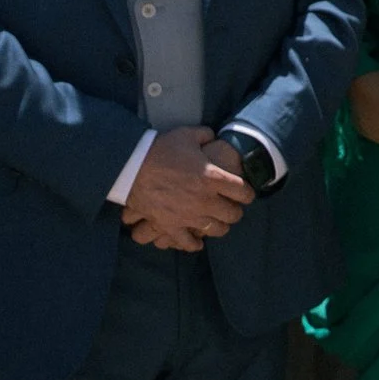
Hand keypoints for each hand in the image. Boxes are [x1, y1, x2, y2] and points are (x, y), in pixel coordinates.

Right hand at [121, 126, 252, 249]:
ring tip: (217, 222)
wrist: (130, 166)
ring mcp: (187, 215)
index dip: (248, 194)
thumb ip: (206, 136)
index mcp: (213, 177)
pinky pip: (187, 242)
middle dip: (235, 211)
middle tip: (231, 208)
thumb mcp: (187, 135)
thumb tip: (213, 137)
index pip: (244, 192)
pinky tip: (197, 242)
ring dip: (219, 226)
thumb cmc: (161, 149)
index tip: (246, 194)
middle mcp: (205, 199)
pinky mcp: (169, 225)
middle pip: (233, 214)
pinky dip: (194, 244)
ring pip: (215, 230)